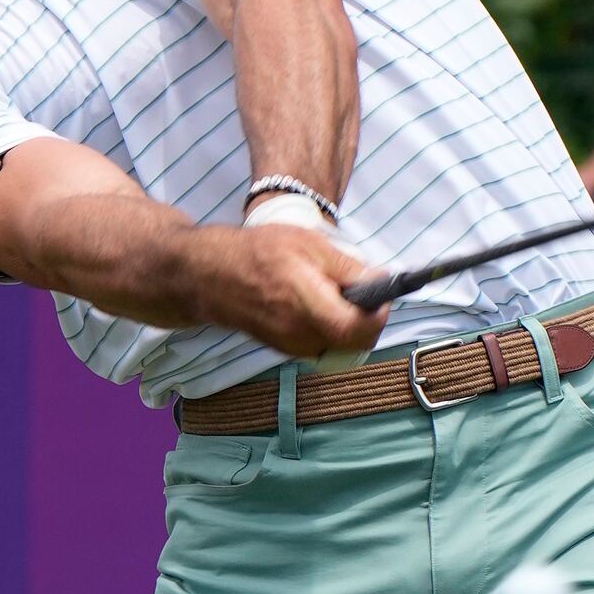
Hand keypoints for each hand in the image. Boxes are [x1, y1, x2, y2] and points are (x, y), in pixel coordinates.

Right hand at [187, 221, 389, 360]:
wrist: (211, 276)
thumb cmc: (258, 252)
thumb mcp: (308, 243)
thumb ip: (346, 267)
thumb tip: (381, 282)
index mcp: (305, 303)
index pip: (357, 329)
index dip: (379, 315)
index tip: (382, 295)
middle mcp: (299, 334)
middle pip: (355, 342)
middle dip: (368, 320)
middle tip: (365, 292)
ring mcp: (292, 347)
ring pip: (341, 345)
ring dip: (349, 323)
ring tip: (337, 294)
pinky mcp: (286, 350)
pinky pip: (323, 344)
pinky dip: (331, 327)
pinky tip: (320, 304)